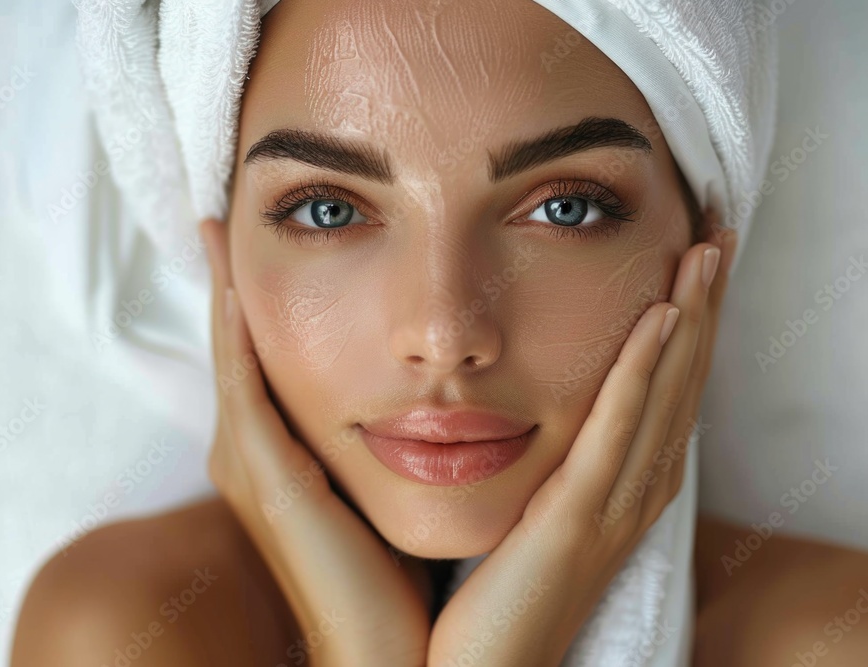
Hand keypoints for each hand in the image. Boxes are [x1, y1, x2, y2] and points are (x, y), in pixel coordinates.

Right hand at [200, 218, 431, 666]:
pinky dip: (234, 330)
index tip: (261, 238)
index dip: (255, 302)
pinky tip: (234, 278)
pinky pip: (244, 386)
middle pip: (239, 349)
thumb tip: (424, 396)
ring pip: (233, 355)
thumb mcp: (385, 491)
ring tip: (221, 223)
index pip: (264, 361)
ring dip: (227, 287)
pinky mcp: (262, 476)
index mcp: (281, 457)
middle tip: (225, 210)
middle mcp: (251, 455)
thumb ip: (382, 444)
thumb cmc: (396, 575)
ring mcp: (250, 464)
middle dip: (230, 281)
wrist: (390, 652)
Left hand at [427, 218, 737, 666]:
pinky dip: (643, 373)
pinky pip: (619, 431)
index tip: (695, 259)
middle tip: (718, 234)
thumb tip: (536, 403)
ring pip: (665, 395)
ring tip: (706, 253)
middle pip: (682, 381)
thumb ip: (550, 459)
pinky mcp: (581, 519)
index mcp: (624, 485)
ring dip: (689, 321)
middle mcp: (635, 490)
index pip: (666, 387)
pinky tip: (659, 320)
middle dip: (704, 306)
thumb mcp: (533, 508)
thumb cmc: (496, 591)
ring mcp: (616, 506)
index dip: (690, 323)